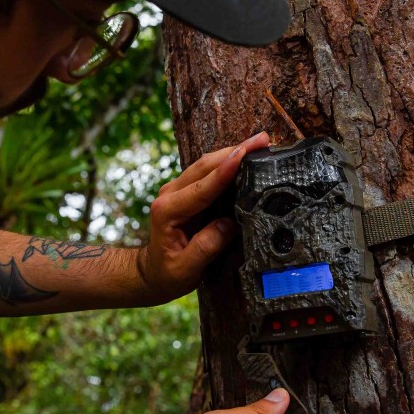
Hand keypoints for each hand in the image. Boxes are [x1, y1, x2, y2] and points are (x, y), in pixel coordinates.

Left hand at [136, 131, 270, 303]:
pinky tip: (246, 156)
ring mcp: (177, 189)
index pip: (202, 187)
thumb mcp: (186, 269)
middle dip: (235, 150)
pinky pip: (209, 172)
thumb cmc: (167, 273)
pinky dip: (228, 162)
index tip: (244, 155)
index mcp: (168, 211)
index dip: (225, 170)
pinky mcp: (187, 191)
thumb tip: (229, 225)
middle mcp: (170, 194)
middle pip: (206, 165)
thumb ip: (206, 247)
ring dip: (234, 152)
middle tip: (262, 140)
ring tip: (260, 143)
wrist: (151, 272)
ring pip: (207, 164)